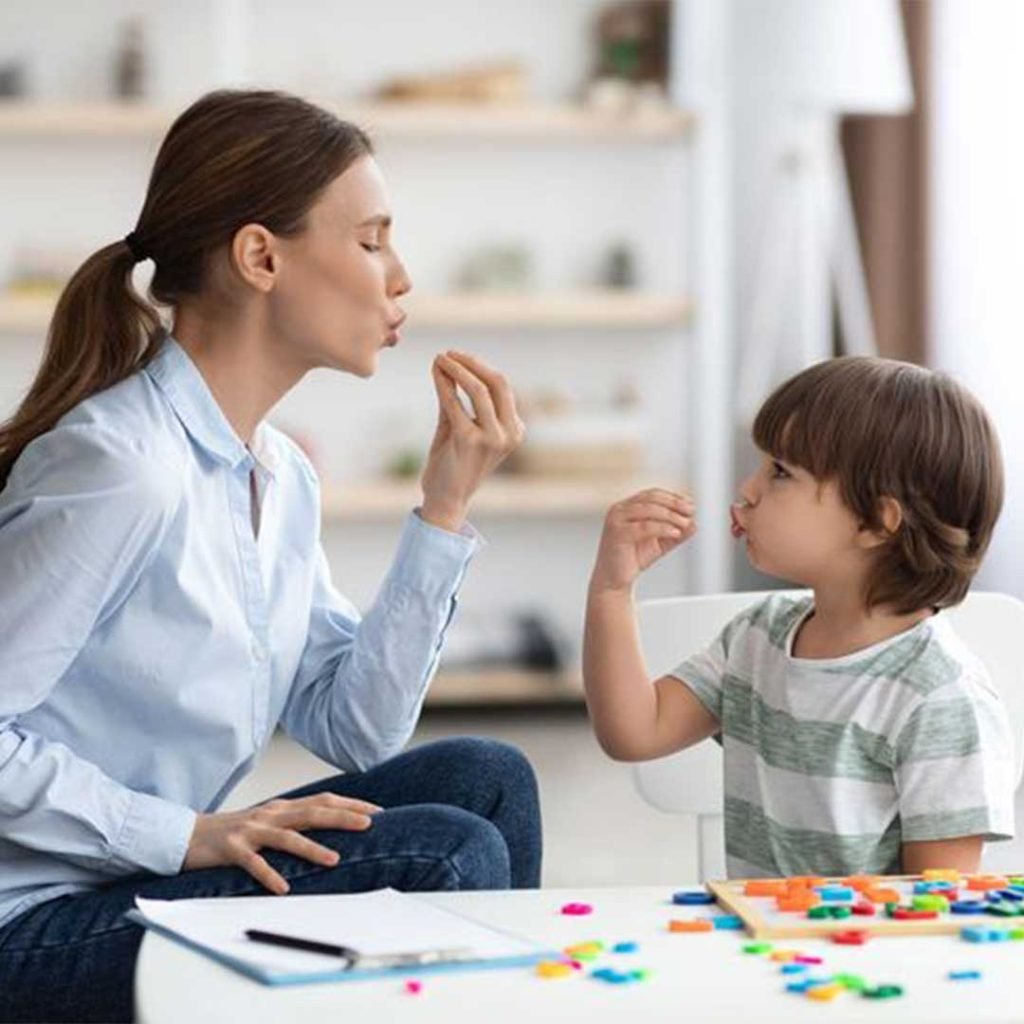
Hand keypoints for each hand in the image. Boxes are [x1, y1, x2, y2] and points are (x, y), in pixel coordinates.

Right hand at [182, 793, 381, 894]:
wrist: (188, 835)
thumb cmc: (235, 832)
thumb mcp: (269, 822)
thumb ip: (295, 822)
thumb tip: (331, 825)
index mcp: (282, 808)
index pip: (323, 800)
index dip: (350, 804)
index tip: (377, 811)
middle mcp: (270, 815)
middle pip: (311, 812)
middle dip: (342, 817)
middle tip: (368, 824)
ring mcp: (250, 830)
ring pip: (286, 837)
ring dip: (311, 848)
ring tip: (334, 859)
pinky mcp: (231, 849)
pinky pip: (253, 862)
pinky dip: (269, 874)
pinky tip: (283, 888)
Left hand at [419, 350, 524, 531]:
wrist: (445, 499)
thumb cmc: (453, 463)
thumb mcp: (460, 426)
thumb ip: (458, 399)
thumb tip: (448, 365)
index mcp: (515, 429)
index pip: (502, 387)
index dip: (479, 366)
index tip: (457, 356)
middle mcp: (510, 433)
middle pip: (498, 383)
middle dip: (472, 363)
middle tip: (449, 352)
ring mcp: (493, 439)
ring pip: (479, 390)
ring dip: (458, 369)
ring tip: (440, 358)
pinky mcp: (470, 442)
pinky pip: (455, 403)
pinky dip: (444, 384)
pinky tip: (435, 372)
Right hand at [589, 488, 696, 594]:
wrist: (615, 579)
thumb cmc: (633, 558)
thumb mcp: (661, 543)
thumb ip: (677, 533)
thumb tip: (694, 523)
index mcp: (627, 507)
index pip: (653, 494)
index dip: (674, 497)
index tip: (691, 505)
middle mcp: (619, 509)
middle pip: (651, 498)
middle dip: (674, 503)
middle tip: (691, 511)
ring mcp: (616, 520)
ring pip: (648, 509)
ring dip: (671, 515)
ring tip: (685, 523)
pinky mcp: (617, 533)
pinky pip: (644, 526)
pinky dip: (663, 528)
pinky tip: (675, 533)